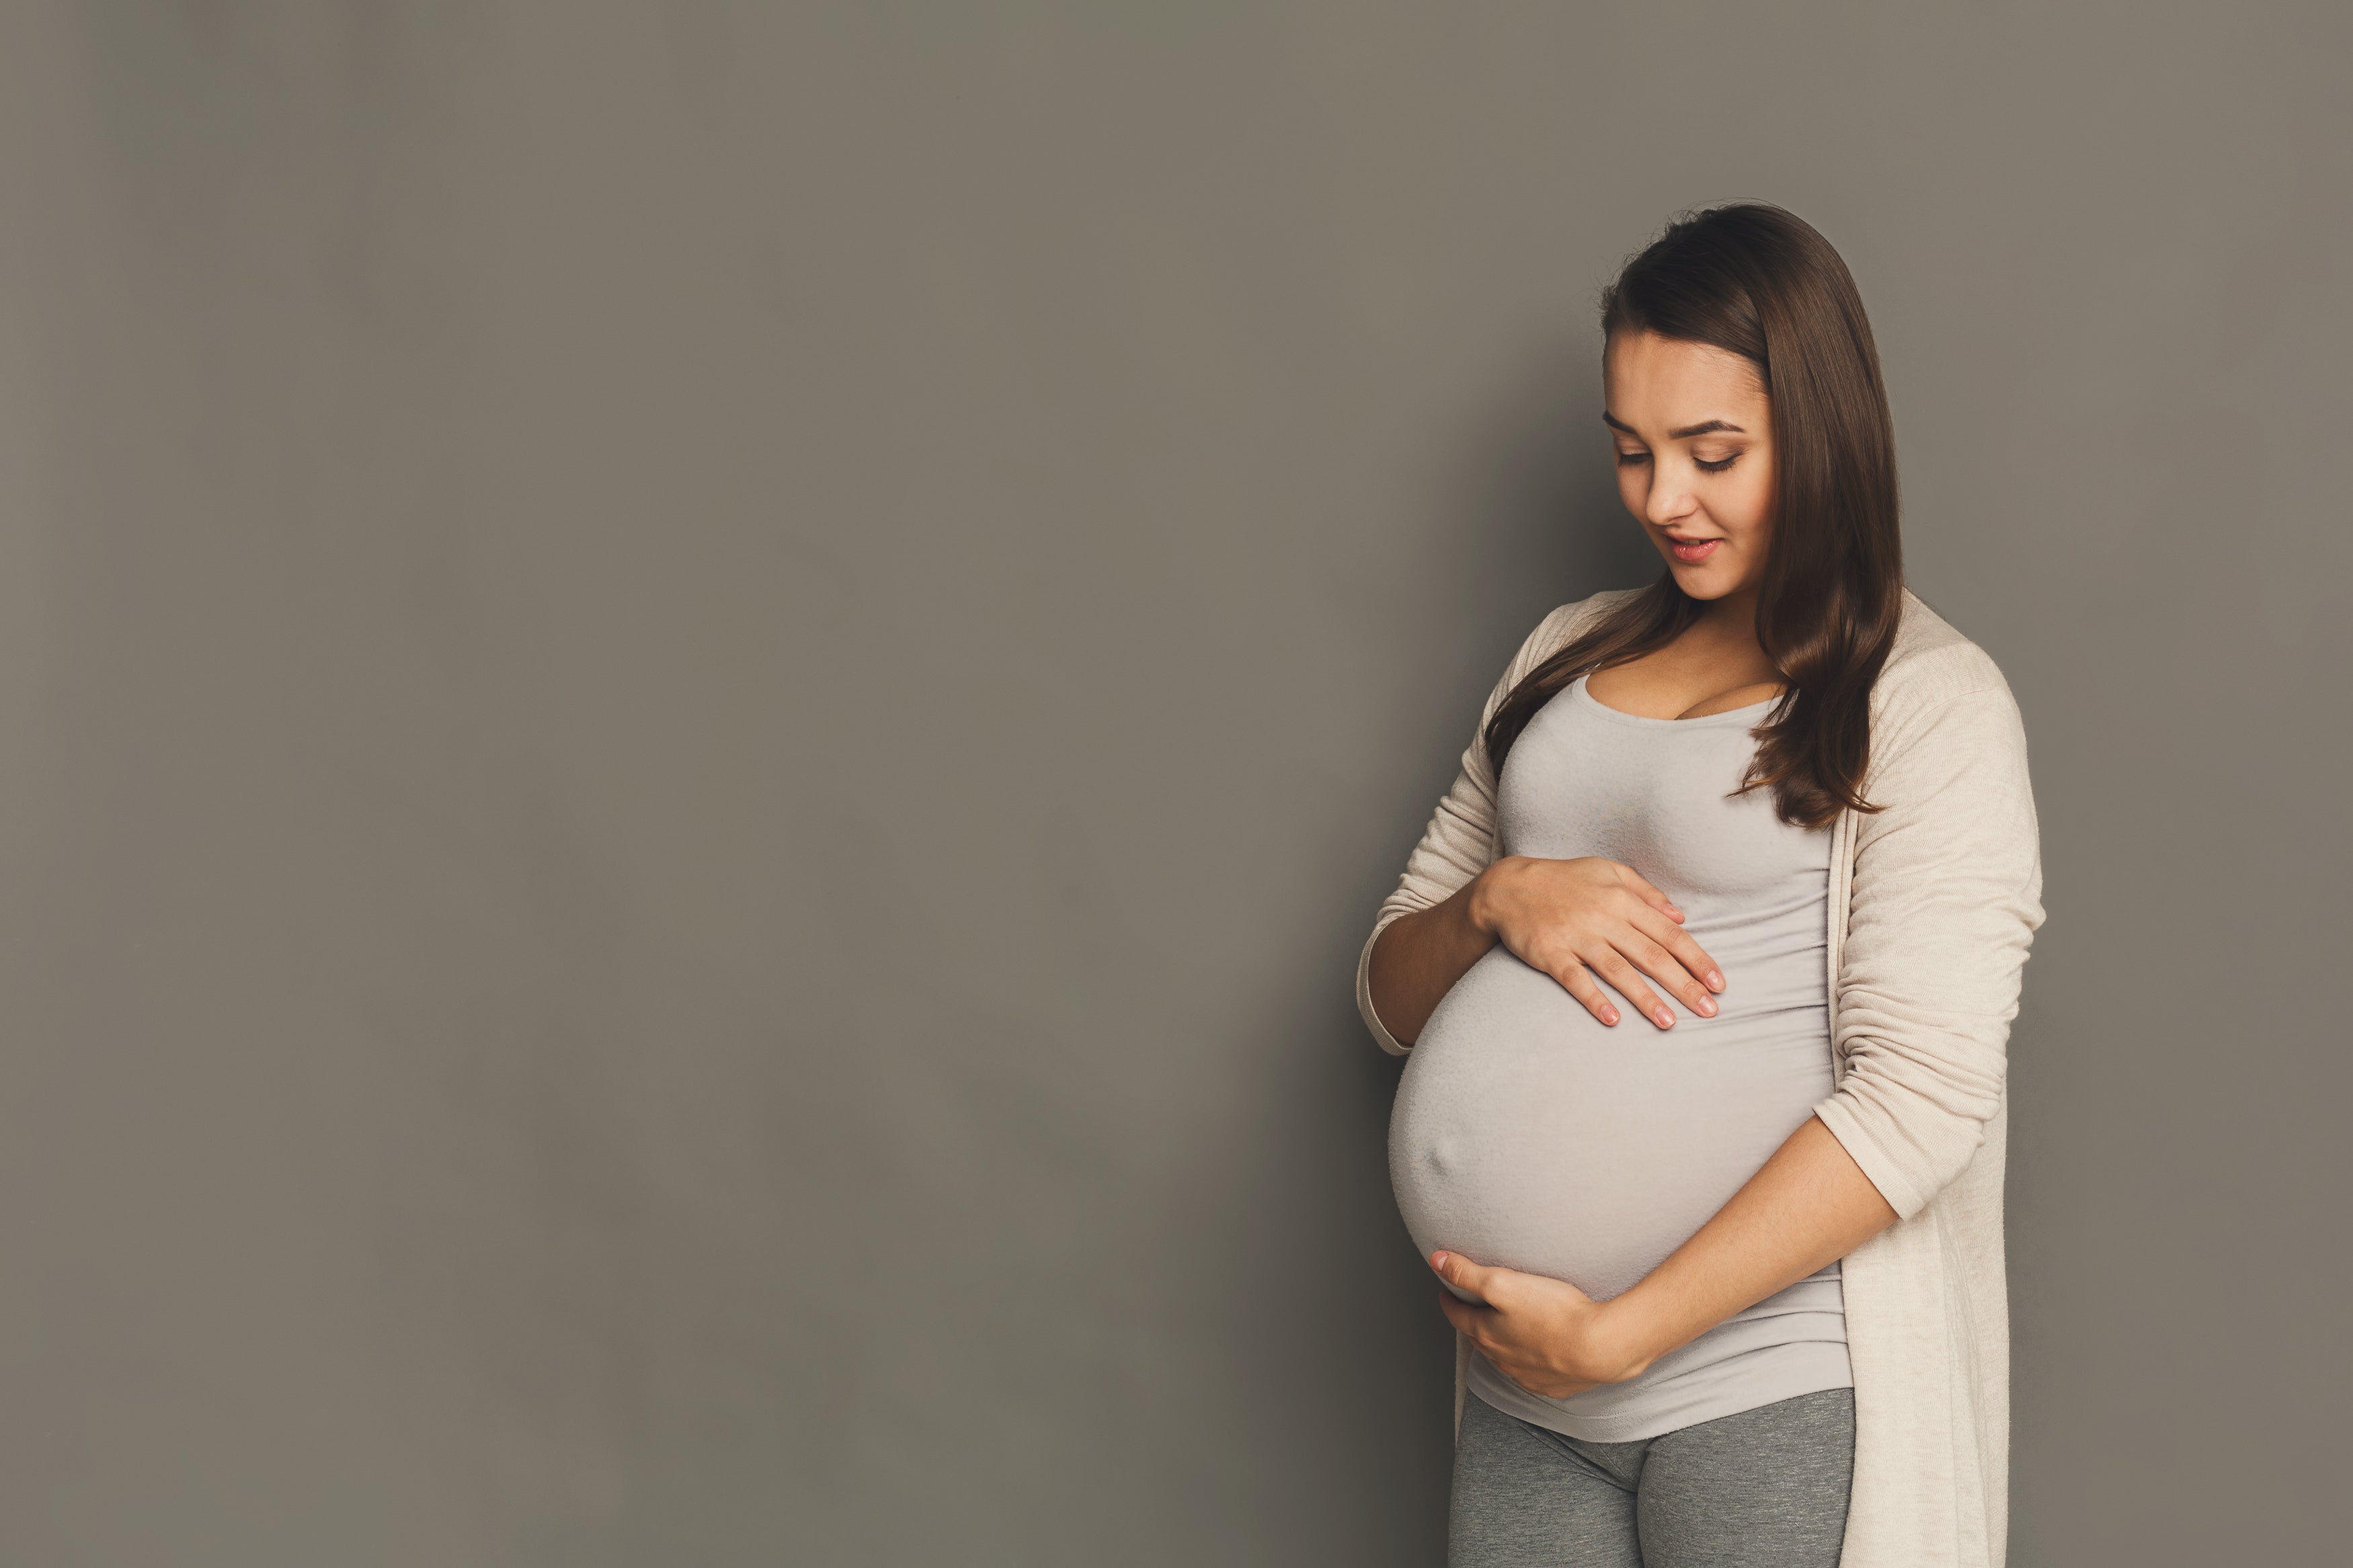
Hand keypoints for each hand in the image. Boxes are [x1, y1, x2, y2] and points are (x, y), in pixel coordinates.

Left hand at [1430, 1250, 1657, 1399]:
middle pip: (1479, 1338)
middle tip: (1472, 1307)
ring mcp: (1528, 1376)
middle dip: (1473, 1321)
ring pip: (1504, 1358)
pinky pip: (1532, 1373)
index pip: (1458, 1316)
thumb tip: (1437, 1261)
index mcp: (1487, 1334)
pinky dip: (1528, 1361)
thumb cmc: (1554, 1313)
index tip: (1447, 1292)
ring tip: (1504, 1328)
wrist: (1600, 1348)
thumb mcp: (1502, 1283)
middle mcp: (1502, 1360)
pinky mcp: (1553, 1384)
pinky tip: (1537, 1353)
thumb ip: (1467, 1273)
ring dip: (1501, 1343)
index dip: (1450, 1300)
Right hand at [1466, 856, 1723, 1029]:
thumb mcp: (1608, 871)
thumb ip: (1646, 892)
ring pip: (1618, 971)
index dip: (1696, 959)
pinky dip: (1594, 999)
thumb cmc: (1564, 879)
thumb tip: (1680, 916)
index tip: (1718, 982)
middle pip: (1651, 955)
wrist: (1508, 886)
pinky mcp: (1550, 953)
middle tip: (1709, 1010)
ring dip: (1646, 998)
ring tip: (1670, 1023)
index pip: (1669, 934)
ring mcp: (1576, 937)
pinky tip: (1612, 1019)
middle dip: (1684, 984)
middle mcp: (1604, 918)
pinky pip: (1575, 979)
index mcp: (1622, 899)